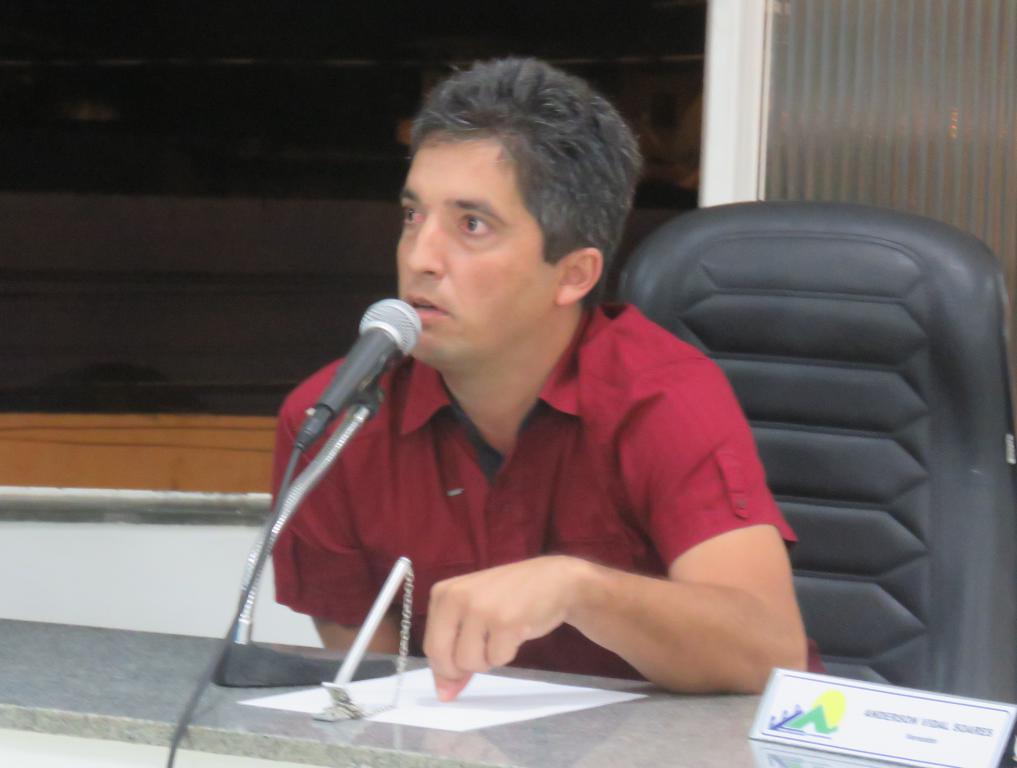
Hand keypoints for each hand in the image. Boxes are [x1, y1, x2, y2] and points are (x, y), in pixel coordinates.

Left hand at [423, 556, 588, 700]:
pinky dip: (507, 653)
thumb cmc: (510, 597)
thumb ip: (454, 650)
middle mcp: (456, 598)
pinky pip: (497, 660)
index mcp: (443, 593)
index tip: (463, 664)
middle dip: (462, 668)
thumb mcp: (474, 615)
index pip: (430, 646)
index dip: (446, 665)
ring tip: (501, 634)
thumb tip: (444, 694)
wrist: (552, 580)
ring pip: (469, 662)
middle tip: (484, 652)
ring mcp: (480, 609)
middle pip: (443, 658)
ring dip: (488, 658)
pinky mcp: (505, 622)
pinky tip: (516, 631)